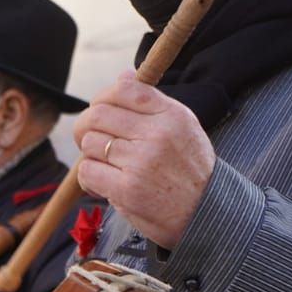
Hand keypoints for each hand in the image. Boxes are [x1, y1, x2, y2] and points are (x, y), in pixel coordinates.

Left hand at [74, 70, 215, 249]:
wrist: (206, 216)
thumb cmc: (190, 172)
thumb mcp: (184, 129)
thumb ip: (152, 104)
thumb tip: (123, 75)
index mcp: (172, 115)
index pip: (124, 89)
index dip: (103, 97)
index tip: (100, 110)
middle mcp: (157, 134)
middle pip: (97, 114)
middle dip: (85, 126)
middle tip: (90, 140)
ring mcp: (141, 162)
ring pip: (89, 143)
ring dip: (91, 155)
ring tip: (107, 166)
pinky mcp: (127, 189)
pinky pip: (87, 170)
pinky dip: (89, 178)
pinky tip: (103, 184)